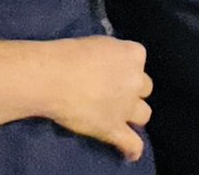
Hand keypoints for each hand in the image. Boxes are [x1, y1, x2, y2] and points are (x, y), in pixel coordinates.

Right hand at [39, 36, 153, 160]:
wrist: (54, 77)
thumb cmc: (69, 54)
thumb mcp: (98, 44)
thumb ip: (111, 55)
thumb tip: (108, 64)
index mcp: (133, 55)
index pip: (138, 60)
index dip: (125, 67)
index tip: (112, 69)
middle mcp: (135, 81)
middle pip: (144, 88)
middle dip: (132, 90)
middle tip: (113, 92)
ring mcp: (127, 107)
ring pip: (144, 115)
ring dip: (133, 115)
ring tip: (120, 117)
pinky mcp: (113, 128)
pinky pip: (132, 143)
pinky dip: (132, 149)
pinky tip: (130, 153)